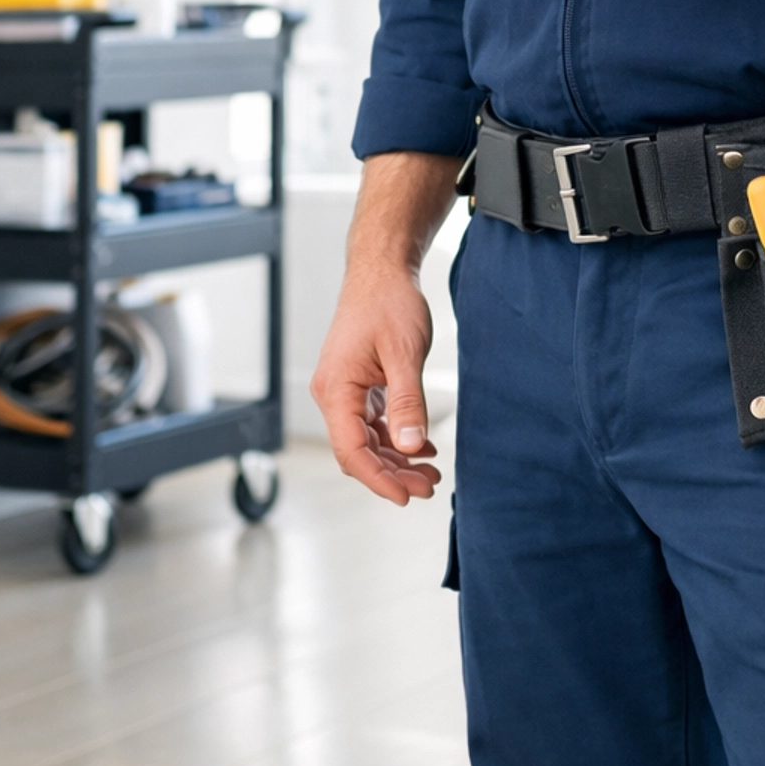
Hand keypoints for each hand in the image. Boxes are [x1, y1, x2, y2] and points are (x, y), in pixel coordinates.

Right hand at [311, 262, 440, 506]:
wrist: (381, 268)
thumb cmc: (388, 301)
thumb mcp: (405, 353)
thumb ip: (407, 403)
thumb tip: (411, 448)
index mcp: (336, 388)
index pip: (352, 451)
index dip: (379, 480)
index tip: (408, 497)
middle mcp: (333, 393)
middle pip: (359, 451)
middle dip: (393, 473)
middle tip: (430, 486)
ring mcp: (345, 389)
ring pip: (367, 440)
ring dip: (397, 459)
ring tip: (431, 471)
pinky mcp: (358, 384)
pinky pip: (373, 422)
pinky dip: (396, 437)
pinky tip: (422, 446)